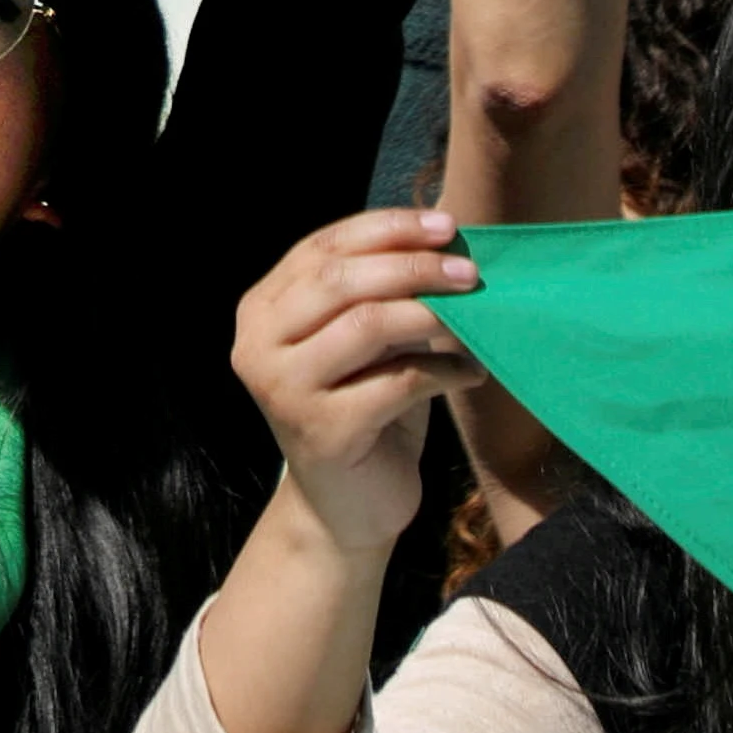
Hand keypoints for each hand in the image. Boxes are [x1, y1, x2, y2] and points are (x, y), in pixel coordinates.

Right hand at [230, 208, 489, 556]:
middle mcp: (258, 345)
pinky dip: (444, 371)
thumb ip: (381, 293)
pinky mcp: (321, 432)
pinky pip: (397, 381)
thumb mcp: (363, 341)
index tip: (446, 226)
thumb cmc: (363, 409)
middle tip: (469, 272)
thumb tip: (445, 238)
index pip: (324, 247)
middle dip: (413, 267)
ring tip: (474, 318)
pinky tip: (473, 373)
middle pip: (340, 280)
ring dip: (432, 315)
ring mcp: (283, 390)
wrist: (346, 507)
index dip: (387, 230)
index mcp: (262, 310)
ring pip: (366, 325)